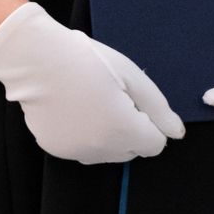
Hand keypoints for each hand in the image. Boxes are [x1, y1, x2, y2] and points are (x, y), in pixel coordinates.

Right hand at [0, 1, 184, 163]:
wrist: (36, 60)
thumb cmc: (89, 61)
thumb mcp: (132, 77)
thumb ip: (158, 109)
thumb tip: (177, 134)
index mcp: (123, 131)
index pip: (154, 145)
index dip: (149, 123)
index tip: (133, 101)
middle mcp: (100, 150)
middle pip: (131, 150)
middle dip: (130, 130)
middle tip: (112, 98)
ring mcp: (75, 152)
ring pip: (106, 153)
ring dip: (108, 136)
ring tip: (91, 102)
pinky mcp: (55, 149)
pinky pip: (81, 149)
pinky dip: (84, 135)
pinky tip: (73, 109)